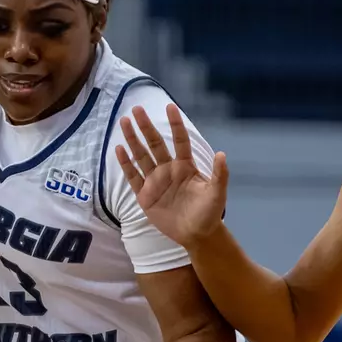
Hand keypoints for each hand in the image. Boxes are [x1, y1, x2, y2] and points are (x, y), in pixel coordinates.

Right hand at [115, 104, 228, 248]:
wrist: (196, 234)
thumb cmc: (209, 212)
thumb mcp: (217, 193)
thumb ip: (219, 174)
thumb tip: (222, 154)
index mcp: (185, 166)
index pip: (179, 141)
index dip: (175, 125)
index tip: (170, 107)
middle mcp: (169, 169)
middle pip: (155, 144)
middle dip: (146, 126)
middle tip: (137, 108)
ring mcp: (155, 181)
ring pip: (141, 156)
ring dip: (133, 139)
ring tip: (124, 122)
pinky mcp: (145, 195)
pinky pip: (133, 176)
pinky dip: (126, 164)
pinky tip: (119, 149)